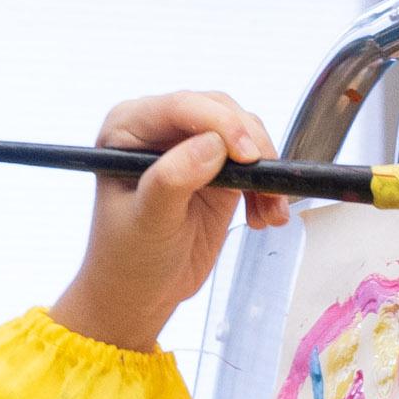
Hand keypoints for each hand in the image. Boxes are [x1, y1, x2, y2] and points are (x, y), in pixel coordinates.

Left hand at [45, 89, 284, 352]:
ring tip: (269, 211)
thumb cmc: (129, 258)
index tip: (249, 156)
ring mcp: (190, 146)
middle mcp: (159, 128)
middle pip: (219, 111)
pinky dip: (268, 186)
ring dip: (265, 168)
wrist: (140, 292)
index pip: (182, 106)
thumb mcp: (147, 220)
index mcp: (129, 127)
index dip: (221, 124)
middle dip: (250, 145)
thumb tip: (212, 145)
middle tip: (266, 186)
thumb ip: (173, 179)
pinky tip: (266, 216)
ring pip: (243, 132)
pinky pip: (254, 162)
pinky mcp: (217, 169)